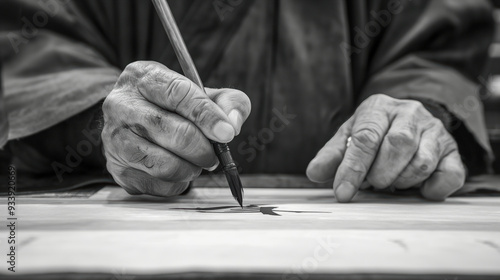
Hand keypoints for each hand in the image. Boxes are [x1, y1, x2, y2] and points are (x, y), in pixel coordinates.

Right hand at [102, 61, 250, 195]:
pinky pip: (157, 184)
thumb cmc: (172, 106)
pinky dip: (178, 183)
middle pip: (173, 132)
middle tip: (214, 155)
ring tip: (197, 162)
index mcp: (143, 76)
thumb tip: (232, 124)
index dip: (207, 115)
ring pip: (164, 164)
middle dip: (203, 148)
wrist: (131, 122)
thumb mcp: (201, 91)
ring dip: (191, 168)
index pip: (178, 94)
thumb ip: (227, 100)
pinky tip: (179, 171)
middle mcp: (122, 105)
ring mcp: (115, 138)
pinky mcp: (117, 168)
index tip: (226, 133)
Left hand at [306, 94, 464, 201]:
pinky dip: (433, 188)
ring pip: (421, 162)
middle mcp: (410, 113)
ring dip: (402, 181)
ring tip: (391, 181)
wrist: (407, 121)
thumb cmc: (373, 133)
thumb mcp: (348, 138)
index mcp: (379, 107)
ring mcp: (435, 130)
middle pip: (397, 145)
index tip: (342, 192)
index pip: (366, 137)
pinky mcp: (453, 150)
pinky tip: (418, 189)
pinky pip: (450, 175)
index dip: (353, 168)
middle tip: (372, 184)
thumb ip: (331, 156)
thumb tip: (314, 173)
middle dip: (380, 173)